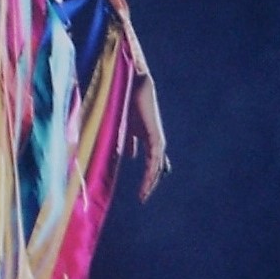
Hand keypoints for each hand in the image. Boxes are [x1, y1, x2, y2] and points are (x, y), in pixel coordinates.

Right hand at [126, 72, 168, 199]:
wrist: (132, 81)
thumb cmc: (125, 98)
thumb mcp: (123, 124)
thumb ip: (127, 138)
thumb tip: (128, 154)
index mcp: (146, 137)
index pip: (150, 162)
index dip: (146, 177)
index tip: (141, 192)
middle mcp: (153, 139)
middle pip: (155, 167)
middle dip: (149, 182)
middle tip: (143, 197)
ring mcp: (155, 137)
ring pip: (156, 164)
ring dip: (150, 180)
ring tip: (144, 194)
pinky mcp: (154, 133)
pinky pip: (154, 156)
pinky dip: (151, 169)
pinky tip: (148, 180)